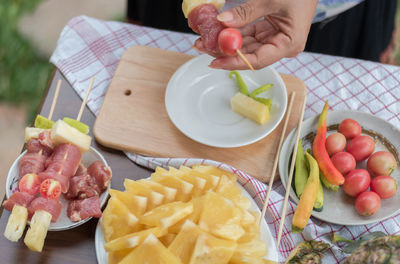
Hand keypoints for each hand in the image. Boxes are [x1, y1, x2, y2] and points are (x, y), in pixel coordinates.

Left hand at [194, 0, 317, 69]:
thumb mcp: (271, 0)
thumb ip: (246, 13)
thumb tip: (222, 21)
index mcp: (289, 44)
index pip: (257, 60)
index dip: (235, 62)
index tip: (214, 62)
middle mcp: (282, 47)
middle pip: (249, 55)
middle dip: (224, 52)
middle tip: (202, 46)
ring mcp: (275, 40)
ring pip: (246, 46)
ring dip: (226, 43)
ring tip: (205, 39)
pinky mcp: (269, 33)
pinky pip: (248, 36)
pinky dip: (233, 34)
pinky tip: (218, 32)